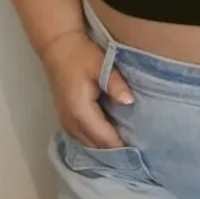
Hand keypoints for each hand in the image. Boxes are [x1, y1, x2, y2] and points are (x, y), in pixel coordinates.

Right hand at [40, 31, 133, 149]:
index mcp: (80, 111)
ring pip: (89, 144)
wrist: (58, 47)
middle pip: (97, 146)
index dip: (122, 147)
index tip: (140, 151)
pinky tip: (110, 137)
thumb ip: (115, 84)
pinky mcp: (66, 118)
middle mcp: (71, 122)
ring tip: (128, 147)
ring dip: (106, 147)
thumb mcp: (101, 65)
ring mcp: (66, 122)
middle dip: (116, 150)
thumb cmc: (80, 55)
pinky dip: (96, 140)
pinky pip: (83, 138)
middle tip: (139, 151)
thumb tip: (129, 101)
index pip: (104, 138)